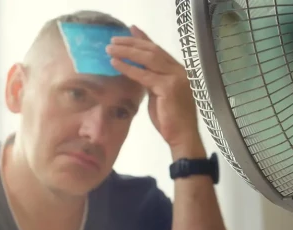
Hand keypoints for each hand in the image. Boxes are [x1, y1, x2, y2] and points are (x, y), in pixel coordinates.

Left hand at [107, 26, 203, 155]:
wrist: (182, 136)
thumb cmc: (171, 120)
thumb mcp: (159, 96)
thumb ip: (152, 82)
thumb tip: (138, 72)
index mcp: (178, 71)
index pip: (159, 51)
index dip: (144, 39)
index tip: (131, 30)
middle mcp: (179, 71)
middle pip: (153, 50)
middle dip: (132, 42)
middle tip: (114, 39)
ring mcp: (175, 78)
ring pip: (148, 58)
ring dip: (128, 51)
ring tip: (110, 48)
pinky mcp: (168, 87)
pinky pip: (144, 75)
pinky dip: (128, 68)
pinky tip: (116, 64)